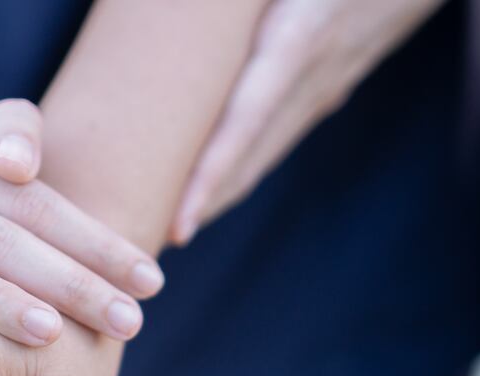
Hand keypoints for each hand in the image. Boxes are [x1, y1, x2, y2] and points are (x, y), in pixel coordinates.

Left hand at [173, 0, 444, 242]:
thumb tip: (183, 0)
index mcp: (303, 36)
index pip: (249, 119)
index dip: (213, 174)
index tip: (179, 222)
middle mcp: (316, 73)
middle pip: (250, 155)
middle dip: (201, 204)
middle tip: (149, 247)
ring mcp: (327, 84)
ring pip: (263, 152)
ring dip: (217, 193)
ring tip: (166, 229)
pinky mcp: (330, 83)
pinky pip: (276, 133)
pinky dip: (241, 164)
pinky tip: (210, 186)